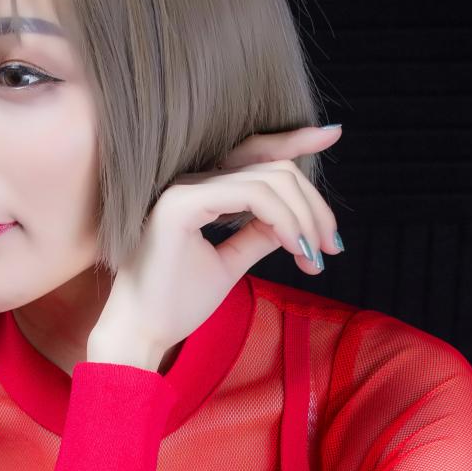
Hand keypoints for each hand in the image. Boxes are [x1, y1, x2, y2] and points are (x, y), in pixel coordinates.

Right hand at [88, 124, 342, 372]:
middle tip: (331, 248)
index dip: (294, 141)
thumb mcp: (227, 264)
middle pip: (274, 168)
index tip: (332, 135)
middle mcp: (190, 181)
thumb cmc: (174, 305)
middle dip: (314, 205)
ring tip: (315, 256)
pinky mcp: (181, 204)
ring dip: (305, 218)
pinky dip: (285, 220)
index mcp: (198, 192)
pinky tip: (295, 248)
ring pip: (271, 180)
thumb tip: (293, 223)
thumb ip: (257, 235)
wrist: (139, 334)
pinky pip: (253, 195)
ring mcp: (184, 189)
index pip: (255, 155)